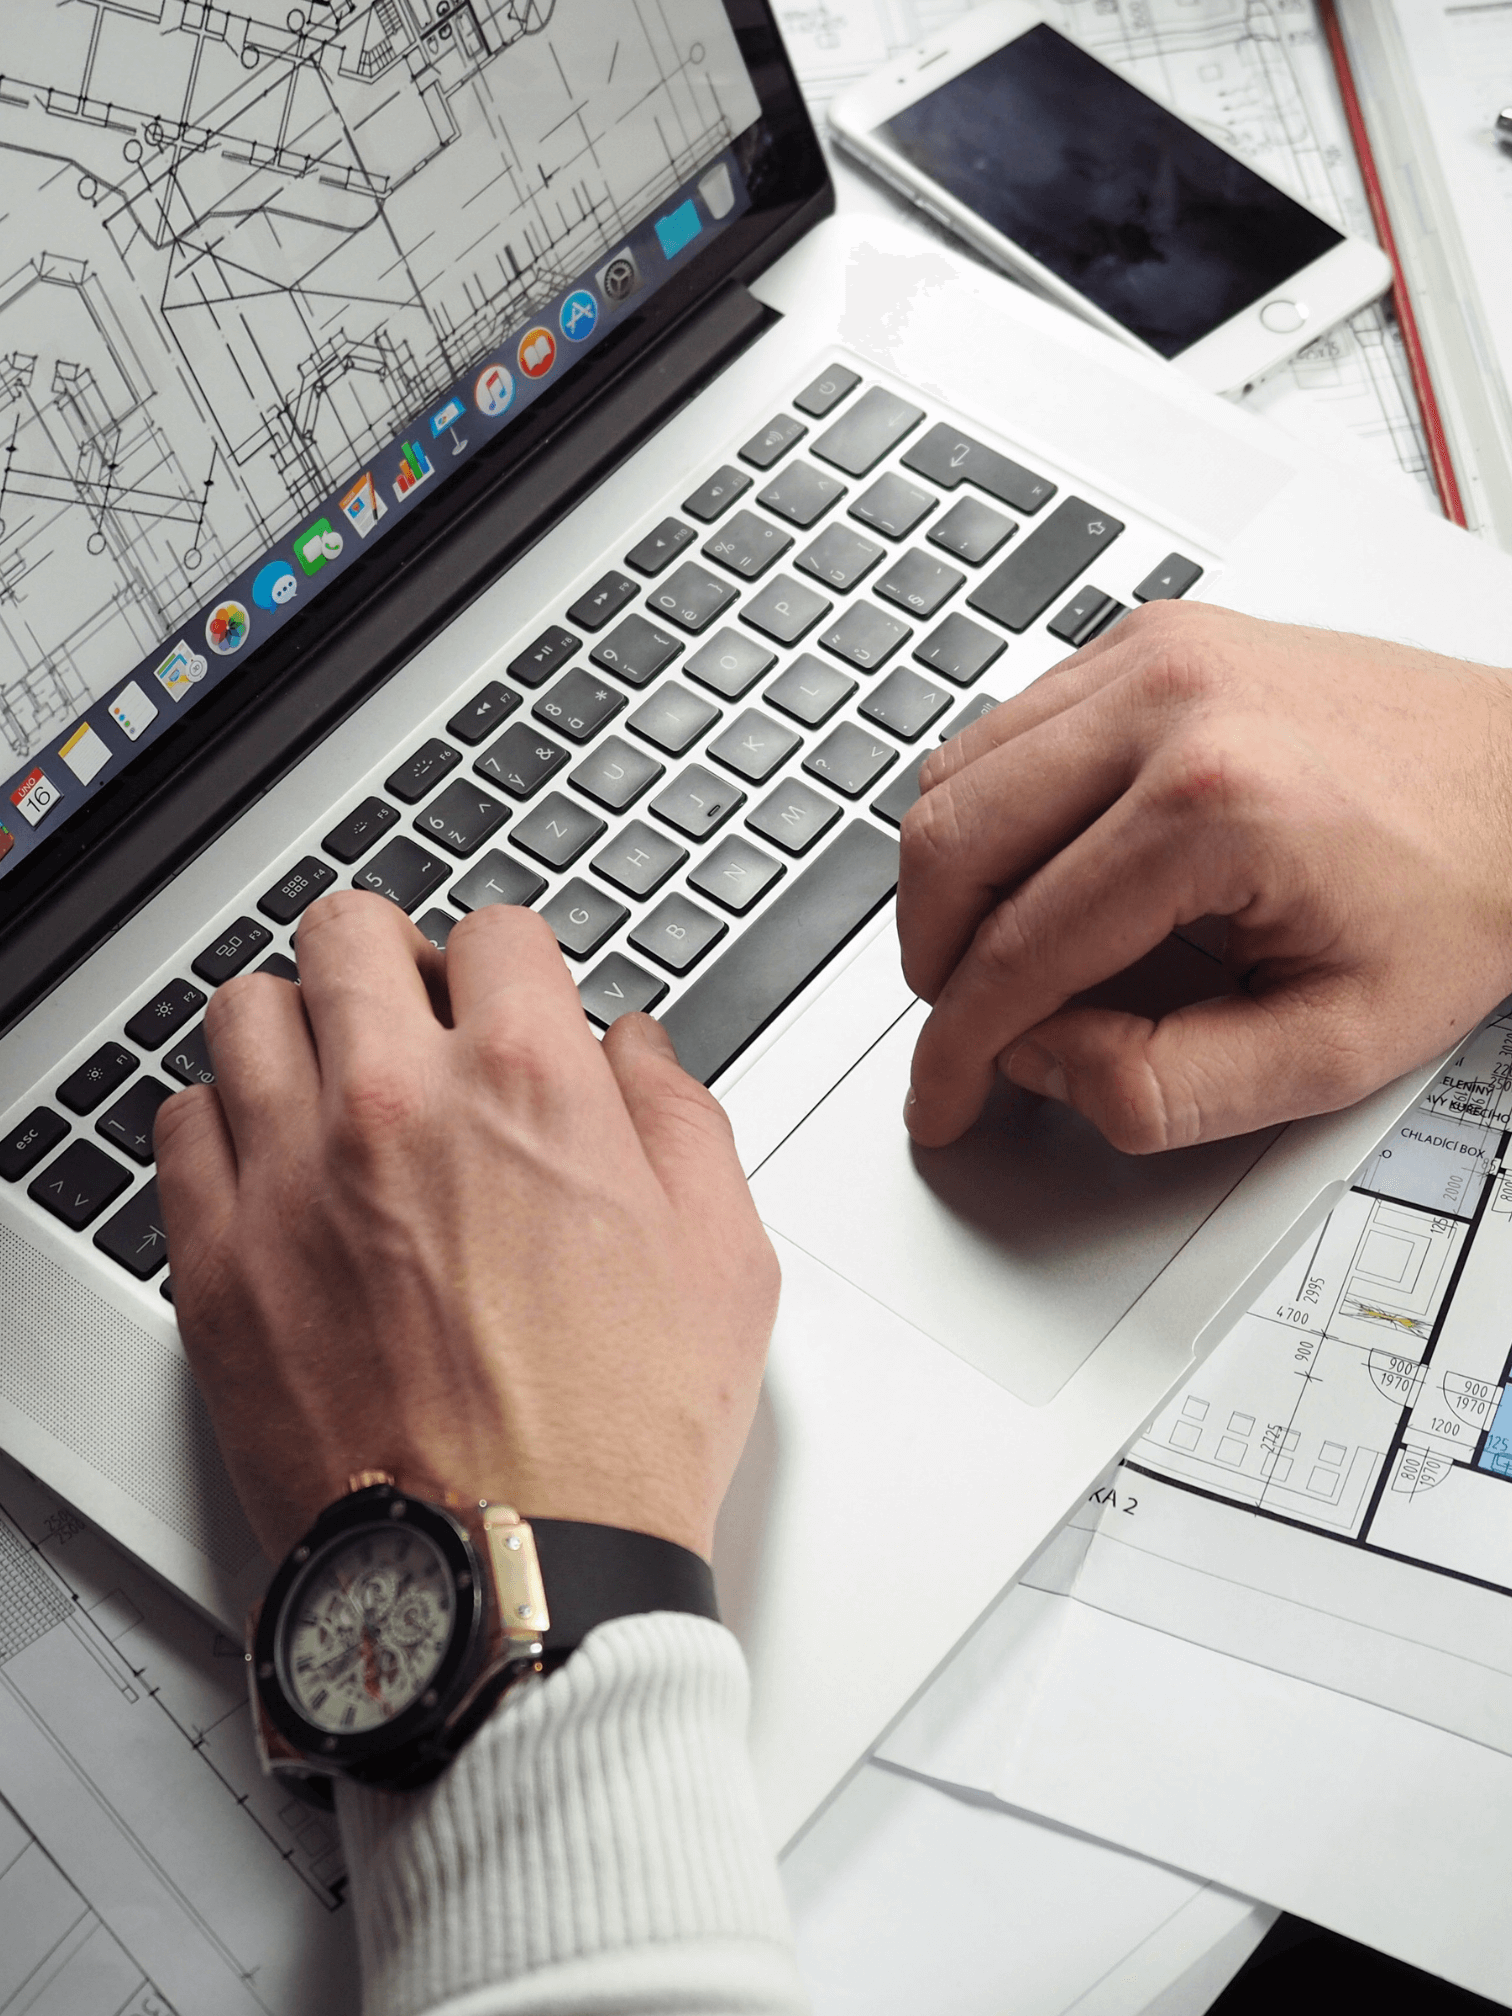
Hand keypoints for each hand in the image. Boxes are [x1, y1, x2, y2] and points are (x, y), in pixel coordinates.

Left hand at [153, 893, 778, 1562]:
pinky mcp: (219, 1265)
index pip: (496, 932)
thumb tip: (637, 1054)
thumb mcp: (727, 1257)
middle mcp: (394, 1107)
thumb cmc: (619, 1438)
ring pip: (247, 1012)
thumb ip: (681, 1119)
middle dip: (391, 956)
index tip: (507, 996)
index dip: (513, 961)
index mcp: (528, 1086)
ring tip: (331, 1076)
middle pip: (348, 933)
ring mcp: (291, 1180)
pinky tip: (271, 1157)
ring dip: (297, 1023)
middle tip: (411, 1008)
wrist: (512, 1579)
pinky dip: (224, 1120)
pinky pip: (181, 1128)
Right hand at [898, 601, 1511, 1150]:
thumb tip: (1041, 1061)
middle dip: (930, 960)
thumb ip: (1167, 1088)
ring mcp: (1152, 655)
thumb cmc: (1461, 893)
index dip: (957, 1049)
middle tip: (960, 1029)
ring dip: (949, 883)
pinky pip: (1005, 724)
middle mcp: (1168, 704)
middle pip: (949, 842)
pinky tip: (1039, 868)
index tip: (942, 1097)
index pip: (1018, 950)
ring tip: (998, 956)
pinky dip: (990, 807)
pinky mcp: (1149, 638)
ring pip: (954, 774)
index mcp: (1214, 806)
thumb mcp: (1336, 1048)